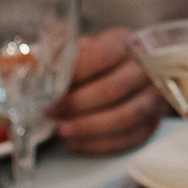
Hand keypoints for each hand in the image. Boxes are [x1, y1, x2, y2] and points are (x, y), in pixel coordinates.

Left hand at [46, 28, 165, 154]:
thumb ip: (60, 52)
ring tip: (63, 130)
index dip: (74, 74)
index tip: (50, 87)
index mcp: (125, 42)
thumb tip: (33, 67)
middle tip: (51, 112)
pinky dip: (100, 144)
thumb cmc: (102, 60)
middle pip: (113, 89)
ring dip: (89, 127)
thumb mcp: (82, 46)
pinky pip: (129, 139)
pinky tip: (77, 142)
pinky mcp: (153, 123)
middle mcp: (146, 68)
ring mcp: (154, 97)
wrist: (135, 73)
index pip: (101, 57)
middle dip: (77, 105)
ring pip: (125, 117)